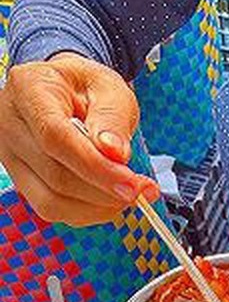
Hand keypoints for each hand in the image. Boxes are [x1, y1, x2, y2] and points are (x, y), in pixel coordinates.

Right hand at [0, 53, 159, 225]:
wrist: (67, 96)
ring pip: (52, 202)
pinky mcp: (22, 182)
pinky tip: (109, 199)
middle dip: (105, 191)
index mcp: (28, 89)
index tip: (131, 184)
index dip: (96, 167)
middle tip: (141, 190)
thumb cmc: (87, 89)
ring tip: (128, 193)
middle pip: (55, 176)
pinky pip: (53, 211)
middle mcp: (10, 125)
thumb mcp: (109, 89)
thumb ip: (113, 119)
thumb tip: (115, 154)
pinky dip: (88, 212)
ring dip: (98, 207)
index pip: (55, 137)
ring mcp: (11, 157)